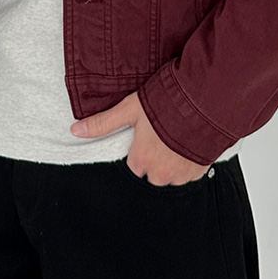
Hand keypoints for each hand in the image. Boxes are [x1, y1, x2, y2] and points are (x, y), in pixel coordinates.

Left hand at [70, 91, 210, 185]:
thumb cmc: (165, 104)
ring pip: (172, 175)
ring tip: (177, 136)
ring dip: (173, 161)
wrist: (202, 103)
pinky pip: (190, 173)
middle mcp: (161, 173)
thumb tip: (75, 130)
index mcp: (141, 160)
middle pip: (153, 174)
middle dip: (156, 159)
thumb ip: (103, 123)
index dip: (139, 150)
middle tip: (162, 135)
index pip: (134, 166)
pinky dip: (189, 161)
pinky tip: (190, 142)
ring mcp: (181, 174)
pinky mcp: (199, 171)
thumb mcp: (129, 109)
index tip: (146, 136)